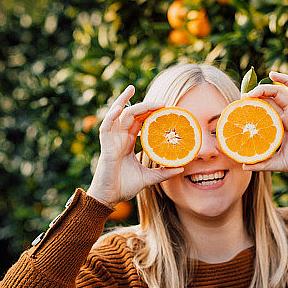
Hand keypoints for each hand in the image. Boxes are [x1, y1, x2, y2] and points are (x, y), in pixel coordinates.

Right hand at [86, 85, 184, 207]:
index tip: (165, 108)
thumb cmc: (124, 187)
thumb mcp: (149, 178)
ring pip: (117, 115)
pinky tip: (120, 108)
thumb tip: (182, 168)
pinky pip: (106, 127)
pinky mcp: (105, 147)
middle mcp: (119, 139)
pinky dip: (111, 116)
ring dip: (126, 102)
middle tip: (161, 101)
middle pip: (130, 115)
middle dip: (143, 105)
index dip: (149, 113)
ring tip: (132, 89)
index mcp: (128, 143)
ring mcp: (111, 141)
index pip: (138, 122)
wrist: (110, 198)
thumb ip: (163, 173)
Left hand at [243, 72, 287, 176]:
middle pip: (277, 94)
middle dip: (263, 90)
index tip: (242, 100)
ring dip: (285, 80)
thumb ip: (263, 163)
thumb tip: (243, 166)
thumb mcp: (280, 163)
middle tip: (248, 93)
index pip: (268, 105)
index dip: (256, 100)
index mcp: (283, 123)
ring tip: (272, 74)